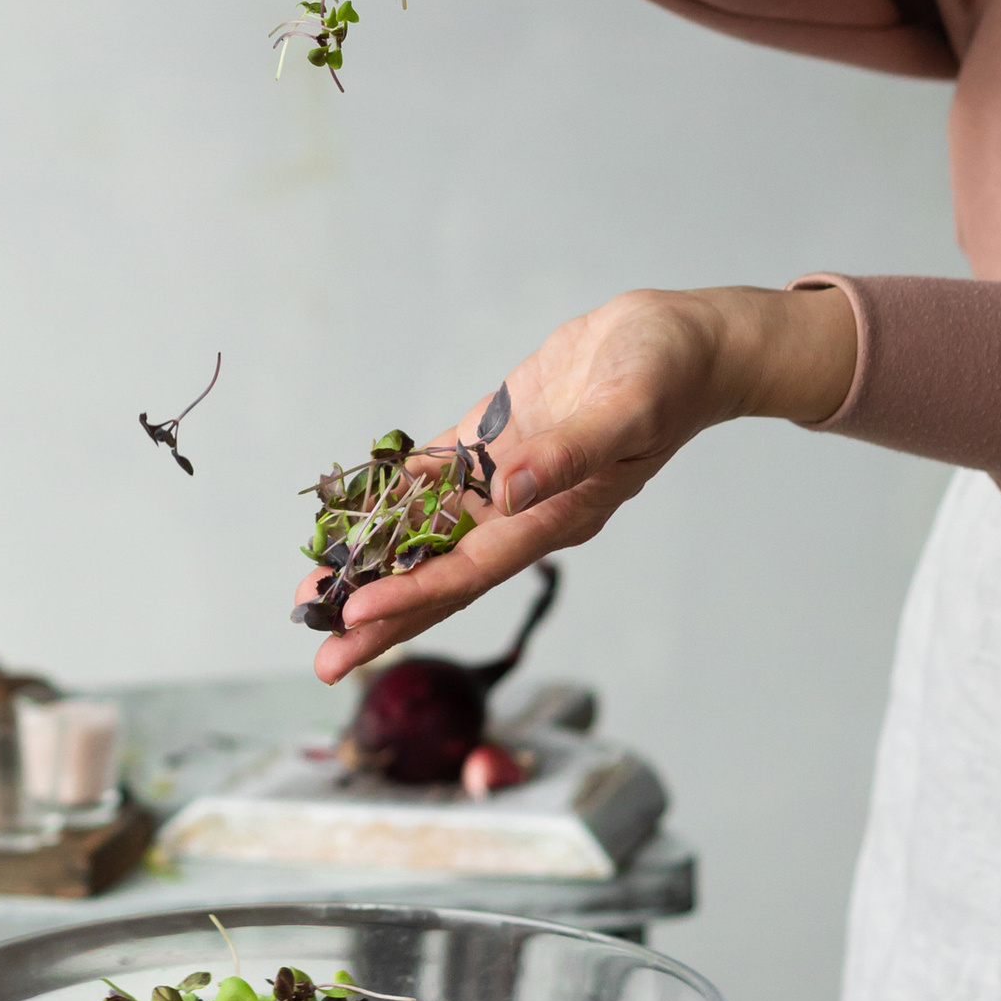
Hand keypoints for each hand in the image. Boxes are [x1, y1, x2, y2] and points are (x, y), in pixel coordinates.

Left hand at [302, 283, 859, 681]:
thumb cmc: (669, 378)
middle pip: (439, 573)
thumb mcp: (628, 410)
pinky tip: (349, 515)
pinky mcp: (498, 436)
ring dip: (374, 563)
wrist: (685, 343)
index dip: (413, 596)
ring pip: (427, 531)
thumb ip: (569, 454)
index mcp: (557, 515)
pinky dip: (391, 495)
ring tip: (315, 596)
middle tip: (321, 657)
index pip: (471, 571)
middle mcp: (525, 508)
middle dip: (381, 614)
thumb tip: (509, 490)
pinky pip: (435, 475)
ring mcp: (508, 474)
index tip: (357, 616)